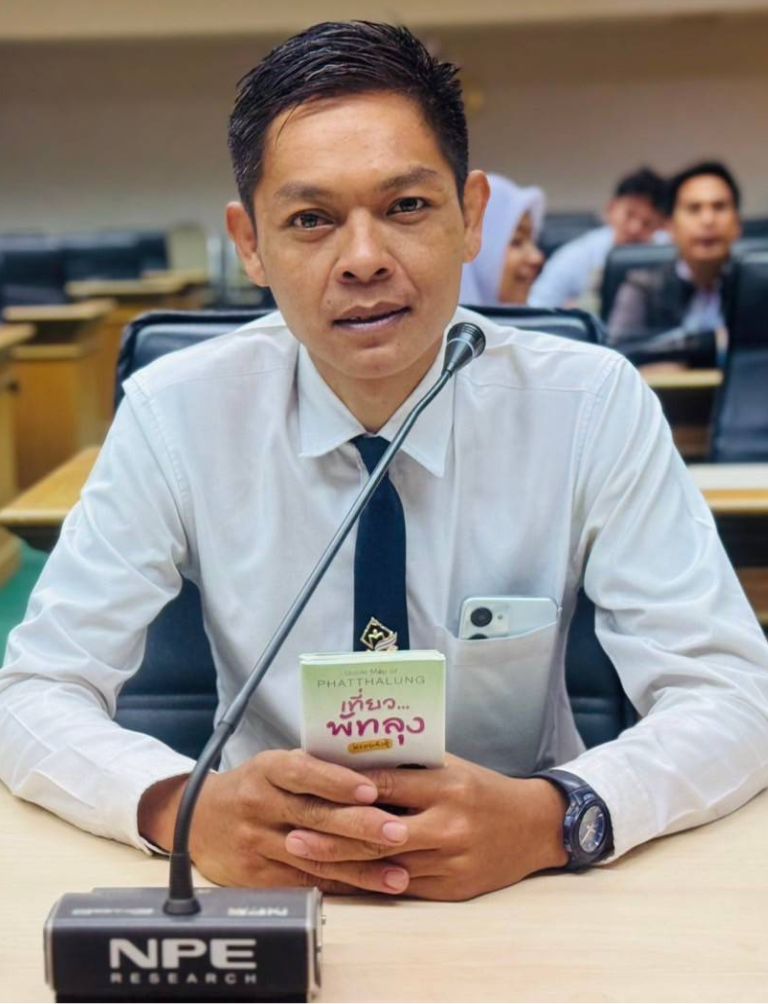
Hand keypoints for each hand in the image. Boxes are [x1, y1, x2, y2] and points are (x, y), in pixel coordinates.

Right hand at [137, 749, 413, 894]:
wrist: (197, 818)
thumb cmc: (256, 785)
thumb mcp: (276, 765)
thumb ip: (315, 767)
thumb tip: (376, 767)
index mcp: (267, 769)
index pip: (303, 773)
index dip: (337, 782)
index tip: (372, 789)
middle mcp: (259, 805)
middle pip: (314, 818)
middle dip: (361, 827)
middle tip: (400, 832)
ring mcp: (256, 843)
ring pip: (314, 857)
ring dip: (360, 867)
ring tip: (398, 873)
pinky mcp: (256, 877)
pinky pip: (305, 882)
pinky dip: (341, 886)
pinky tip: (371, 889)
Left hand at [284, 754, 567, 900]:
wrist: (533, 827)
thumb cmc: (482, 789)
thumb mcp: (450, 765)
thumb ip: (408, 765)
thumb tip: (355, 756)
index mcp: (446, 786)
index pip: (386, 787)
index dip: (346, 790)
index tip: (310, 789)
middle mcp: (448, 824)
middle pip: (379, 833)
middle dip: (333, 836)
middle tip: (293, 835)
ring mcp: (450, 860)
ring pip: (385, 866)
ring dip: (342, 865)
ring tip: (306, 861)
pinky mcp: (452, 889)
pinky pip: (401, 888)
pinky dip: (368, 884)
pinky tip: (340, 880)